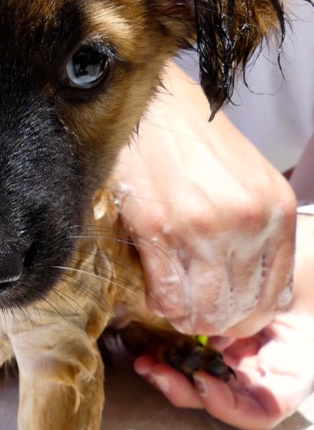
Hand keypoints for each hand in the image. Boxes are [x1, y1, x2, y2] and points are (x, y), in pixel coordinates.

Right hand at [114, 63, 295, 336]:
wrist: (154, 106)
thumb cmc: (197, 139)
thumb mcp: (251, 179)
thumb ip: (260, 231)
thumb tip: (254, 289)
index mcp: (274, 209)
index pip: (273, 292)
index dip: (250, 317)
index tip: (231, 319)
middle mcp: (244, 222)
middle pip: (238, 305)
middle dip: (219, 323)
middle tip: (200, 322)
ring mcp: (200, 227)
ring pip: (202, 304)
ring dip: (189, 318)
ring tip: (177, 313)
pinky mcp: (157, 227)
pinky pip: (166, 290)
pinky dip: (163, 304)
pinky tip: (157, 299)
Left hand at [133, 215, 313, 429]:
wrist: (284, 239)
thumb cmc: (299, 260)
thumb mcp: (285, 283)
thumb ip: (260, 305)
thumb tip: (219, 324)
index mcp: (291, 366)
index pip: (262, 408)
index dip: (231, 406)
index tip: (202, 382)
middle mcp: (260, 367)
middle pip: (221, 398)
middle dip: (186, 391)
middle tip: (158, 372)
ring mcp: (234, 353)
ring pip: (199, 379)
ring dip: (169, 376)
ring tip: (145, 363)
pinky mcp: (211, 335)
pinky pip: (187, 354)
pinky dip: (168, 354)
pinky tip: (148, 346)